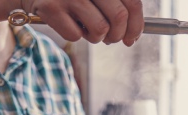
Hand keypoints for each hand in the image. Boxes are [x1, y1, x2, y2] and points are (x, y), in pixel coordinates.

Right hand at [22, 0, 143, 45]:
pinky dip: (75, 34)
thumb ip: (115, 4)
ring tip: (87, 28)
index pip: (132, 2)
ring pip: (100, 30)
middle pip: (119, 17)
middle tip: (111, 38)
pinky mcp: (51, 7)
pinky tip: (68, 23)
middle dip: (118, 35)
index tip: (132, 38)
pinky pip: (76, 35)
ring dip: (97, 37)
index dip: (136, 25)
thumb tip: (133, 32)